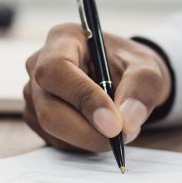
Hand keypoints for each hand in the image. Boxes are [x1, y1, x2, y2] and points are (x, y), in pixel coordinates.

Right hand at [23, 23, 171, 151]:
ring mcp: (33, 92)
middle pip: (48, 108)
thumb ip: (141, 90)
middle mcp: (38, 64)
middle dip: (87, 131)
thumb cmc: (130, 67)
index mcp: (63, 39)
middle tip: (121, 137)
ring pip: (52, 129)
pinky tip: (99, 130)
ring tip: (117, 128)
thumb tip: (127, 121)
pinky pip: (55, 140)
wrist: (123, 78)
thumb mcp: (148, 70)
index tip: (114, 124)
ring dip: (88, 138)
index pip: (57, 69)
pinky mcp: (35, 116)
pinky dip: (82, 143)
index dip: (84, 98)